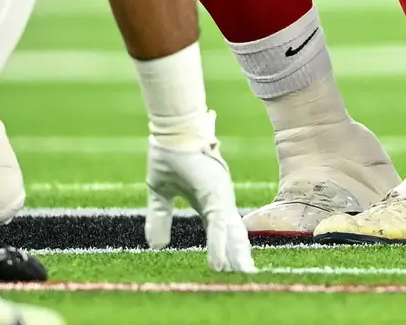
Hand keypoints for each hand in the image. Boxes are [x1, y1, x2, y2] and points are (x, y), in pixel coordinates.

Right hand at [145, 113, 254, 272]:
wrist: (173, 129)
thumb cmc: (170, 154)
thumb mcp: (160, 193)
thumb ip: (160, 217)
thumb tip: (157, 246)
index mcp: (208, 201)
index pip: (221, 231)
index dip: (226, 249)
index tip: (232, 267)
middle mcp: (220, 200)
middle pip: (232, 235)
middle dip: (239, 256)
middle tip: (248, 275)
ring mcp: (220, 197)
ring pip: (230, 234)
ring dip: (235, 257)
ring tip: (242, 275)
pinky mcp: (215, 194)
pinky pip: (218, 226)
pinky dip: (218, 246)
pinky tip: (220, 263)